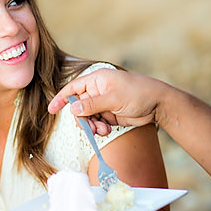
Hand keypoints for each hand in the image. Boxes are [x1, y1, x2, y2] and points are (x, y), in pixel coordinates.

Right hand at [48, 68, 167, 134]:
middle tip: (91, 128)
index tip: (52, 110)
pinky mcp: (110, 115)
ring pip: (87, 118)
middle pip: (79, 107)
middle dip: (83, 119)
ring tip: (103, 130)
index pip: (73, 88)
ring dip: (92, 126)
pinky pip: (97, 123)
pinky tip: (108, 130)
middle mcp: (98, 91)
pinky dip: (99, 129)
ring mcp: (104, 103)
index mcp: (97, 80)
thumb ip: (92, 105)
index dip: (62, 98)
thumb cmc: (138, 93)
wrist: (158, 104)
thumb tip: (73, 109)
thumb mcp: (113, 98)